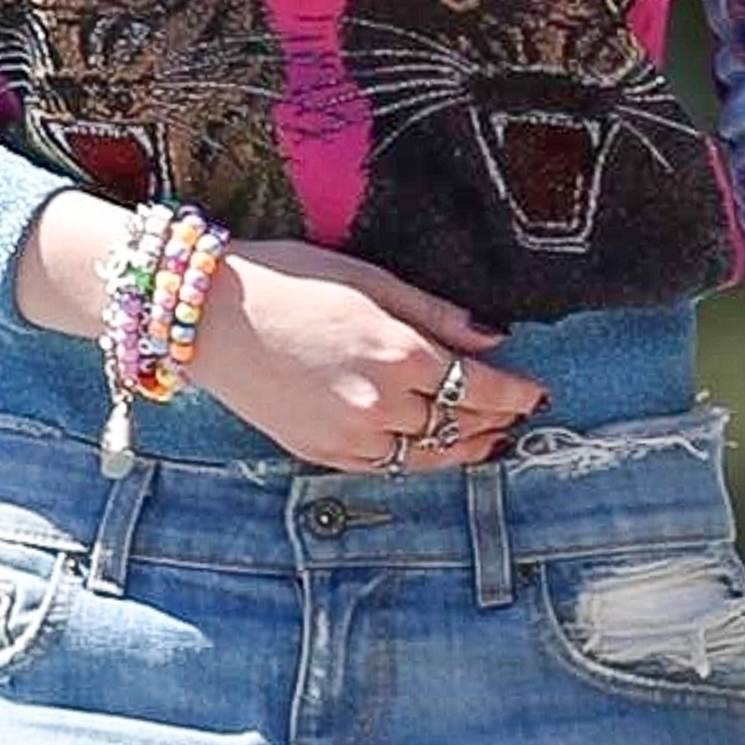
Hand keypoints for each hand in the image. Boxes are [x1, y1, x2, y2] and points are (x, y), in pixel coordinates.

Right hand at [188, 239, 546, 469]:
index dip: (516, 392)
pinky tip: (429, 447)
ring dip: (463, 449)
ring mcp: (349, 435)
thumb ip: (436, 314)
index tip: (536, 391)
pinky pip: (384, 466)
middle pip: (460, 425)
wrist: (208, 317)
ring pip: (426, 456)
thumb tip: (494, 337)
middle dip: (497, 420)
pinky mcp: (321, 453)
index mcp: (397, 351)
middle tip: (519, 414)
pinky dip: (415, 458)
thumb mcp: (370, 279)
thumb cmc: (287, 281)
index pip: (481, 387)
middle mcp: (379, 402)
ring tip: (488, 440)